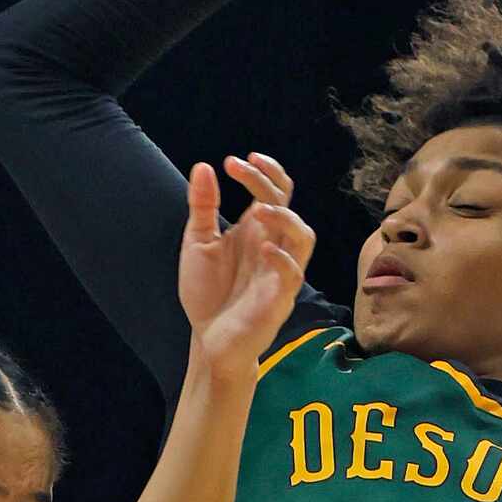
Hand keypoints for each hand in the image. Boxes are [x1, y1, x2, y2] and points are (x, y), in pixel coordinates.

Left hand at [179, 152, 315, 375]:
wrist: (208, 340)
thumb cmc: (208, 293)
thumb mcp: (198, 244)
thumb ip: (203, 207)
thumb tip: (204, 166)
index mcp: (255, 230)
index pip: (274, 191)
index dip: (262, 172)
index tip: (233, 162)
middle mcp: (272, 245)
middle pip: (287, 204)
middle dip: (269, 182)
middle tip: (243, 169)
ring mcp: (278, 271)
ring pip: (303, 236)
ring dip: (284, 218)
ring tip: (257, 210)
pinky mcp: (278, 298)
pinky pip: (293, 273)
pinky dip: (282, 259)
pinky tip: (262, 250)